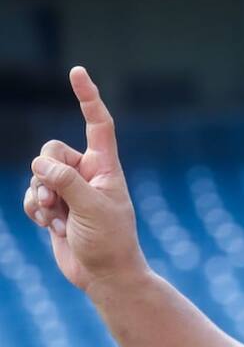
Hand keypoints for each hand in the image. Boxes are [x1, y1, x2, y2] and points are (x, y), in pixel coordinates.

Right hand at [23, 66, 148, 292]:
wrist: (104, 275)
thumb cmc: (109, 241)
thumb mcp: (91, 207)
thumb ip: (66, 181)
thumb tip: (40, 165)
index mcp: (106, 167)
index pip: (98, 124)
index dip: (87, 97)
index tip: (77, 71)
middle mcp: (88, 173)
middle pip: (51, 150)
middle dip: (45, 172)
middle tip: (56, 199)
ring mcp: (70, 190)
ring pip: (37, 174)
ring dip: (40, 196)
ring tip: (57, 217)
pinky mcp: (56, 207)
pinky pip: (31, 195)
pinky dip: (35, 209)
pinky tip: (50, 226)